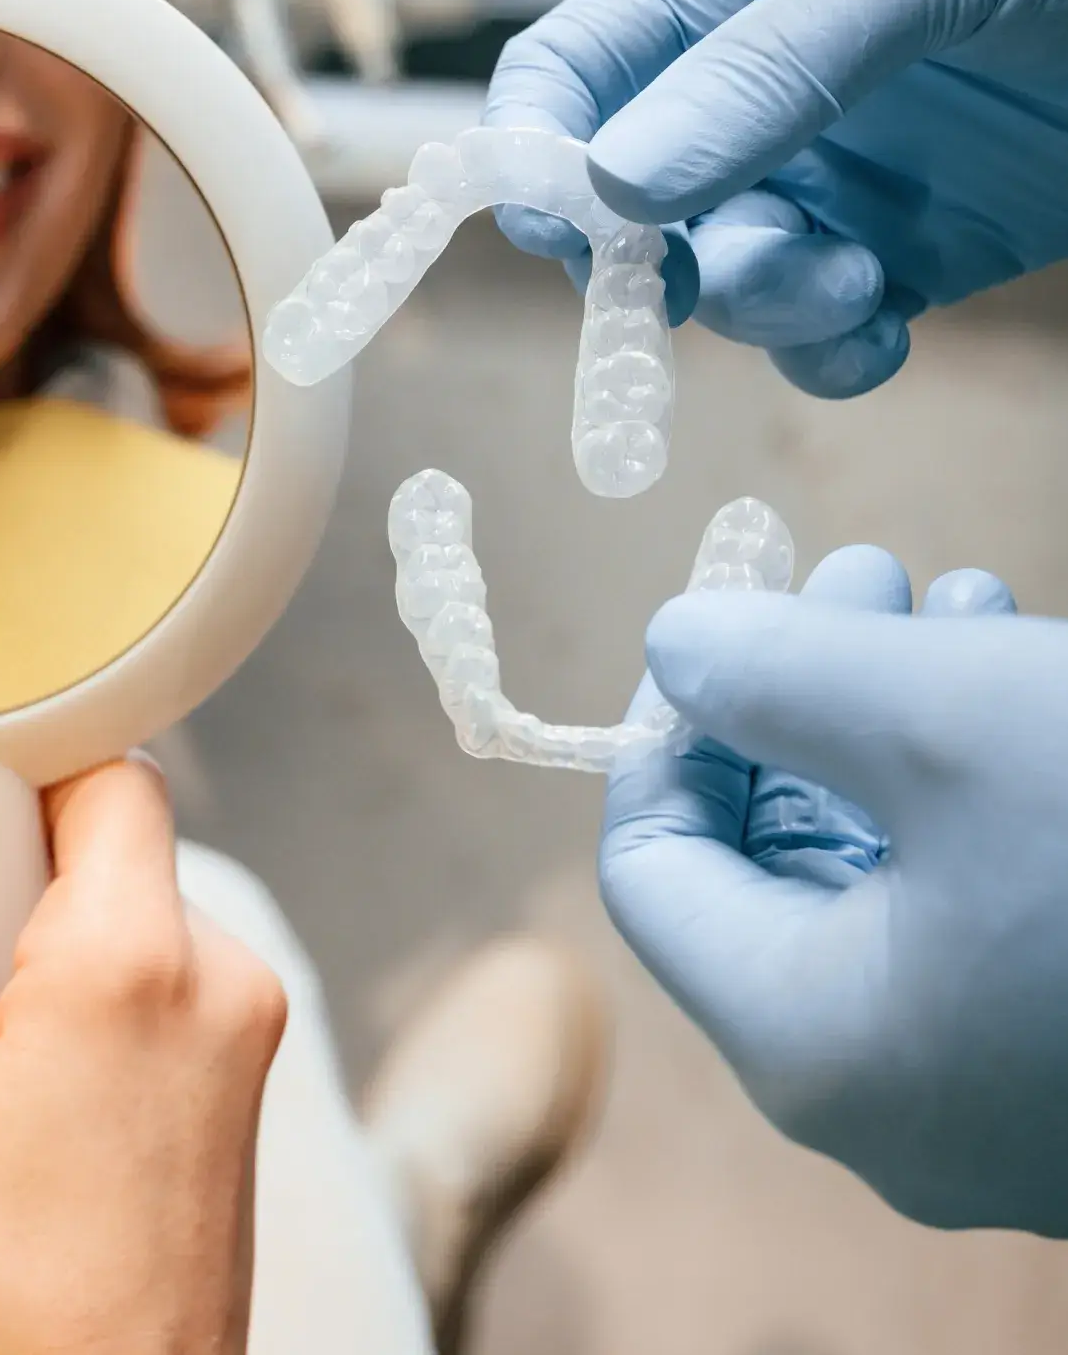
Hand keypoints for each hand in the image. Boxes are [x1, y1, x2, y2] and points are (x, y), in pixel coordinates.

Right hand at [0, 759, 286, 1354]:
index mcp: (129, 960)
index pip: (109, 769)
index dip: (29, 766)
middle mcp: (216, 968)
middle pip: (122, 829)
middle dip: (26, 848)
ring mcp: (248, 1014)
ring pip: (143, 892)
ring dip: (62, 916)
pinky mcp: (251, 1054)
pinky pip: (172, 956)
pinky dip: (105, 967)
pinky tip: (45, 1059)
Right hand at [487, 0, 1067, 397]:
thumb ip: (767, 66)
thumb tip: (616, 187)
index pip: (571, 74)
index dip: (540, 156)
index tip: (564, 231)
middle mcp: (748, 87)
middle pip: (627, 206)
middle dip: (654, 261)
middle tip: (688, 291)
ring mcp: (818, 176)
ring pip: (719, 283)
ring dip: (763, 307)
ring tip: (852, 286)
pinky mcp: (892, 253)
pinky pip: (812, 333)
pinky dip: (828, 353)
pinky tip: (879, 334)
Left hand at [600, 542, 1067, 1234]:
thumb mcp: (943, 717)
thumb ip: (772, 675)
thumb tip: (672, 647)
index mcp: (810, 1042)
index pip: (654, 873)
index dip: (667, 735)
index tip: (716, 630)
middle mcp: (887, 1099)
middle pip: (772, 866)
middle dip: (801, 701)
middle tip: (854, 574)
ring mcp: (996, 1098)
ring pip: (887, 877)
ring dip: (894, 723)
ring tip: (946, 593)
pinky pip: (980, 920)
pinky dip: (976, 795)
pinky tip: (1020, 668)